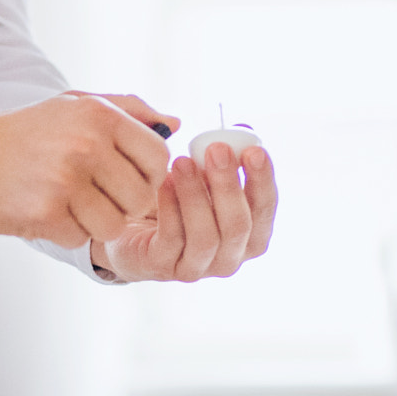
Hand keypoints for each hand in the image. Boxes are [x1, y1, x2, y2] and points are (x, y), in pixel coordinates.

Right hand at [0, 92, 177, 248]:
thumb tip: (175, 123)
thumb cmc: (26, 133)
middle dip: (124, 205)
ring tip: (70, 204)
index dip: (150, 176)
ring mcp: (65, 179)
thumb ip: (129, 110)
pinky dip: (66, 233)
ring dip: (95, 223)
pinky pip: (81, 239)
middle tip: (95, 196)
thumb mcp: (75, 105)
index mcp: (100, 115)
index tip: (127, 179)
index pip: (159, 157)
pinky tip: (45, 212)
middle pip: (142, 197)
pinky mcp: (44, 212)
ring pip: (115, 225)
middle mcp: (86, 143)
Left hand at [92, 141, 276, 281]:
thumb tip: (243, 128)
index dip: (262, 181)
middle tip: (216, 150)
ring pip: (206, 236)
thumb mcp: (204, 174)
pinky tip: (163, 182)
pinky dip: (170, 207)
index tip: (254, 150)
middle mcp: (229, 257)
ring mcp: (198, 267)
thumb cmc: (178, 197)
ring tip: (182, 161)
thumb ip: (225, 155)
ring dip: (196, 194)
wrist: (132, 226)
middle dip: (229, 185)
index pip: (264, 210)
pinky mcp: (164, 267)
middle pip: (238, 226)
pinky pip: (172, 239)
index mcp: (249, 234)